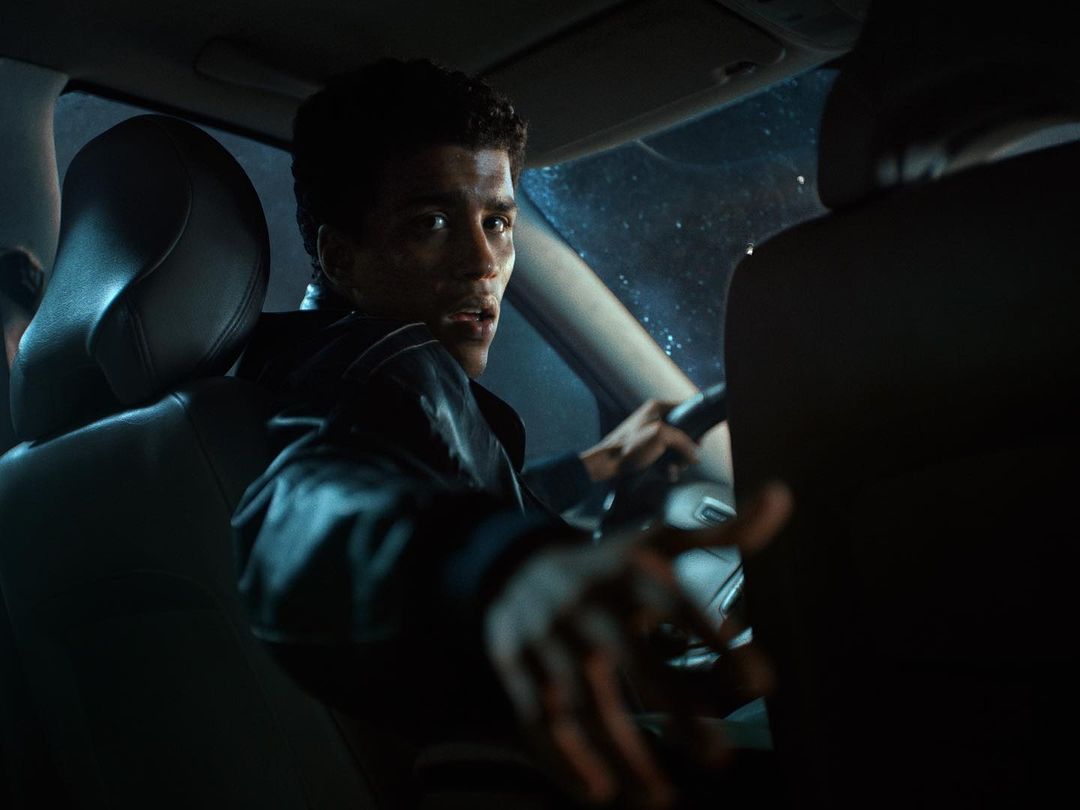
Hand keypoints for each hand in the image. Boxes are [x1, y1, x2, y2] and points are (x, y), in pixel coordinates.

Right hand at [483, 483, 791, 807]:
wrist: (514, 567)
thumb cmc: (608, 565)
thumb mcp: (659, 542)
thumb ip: (723, 532)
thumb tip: (784, 496)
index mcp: (627, 571)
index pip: (675, 604)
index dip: (713, 639)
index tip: (761, 681)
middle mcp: (586, 604)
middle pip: (629, 659)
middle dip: (673, 707)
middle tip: (720, 757)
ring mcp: (546, 639)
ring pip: (583, 702)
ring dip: (623, 752)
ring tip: (663, 796)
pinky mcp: (517, 669)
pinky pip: (539, 721)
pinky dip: (565, 760)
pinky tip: (600, 792)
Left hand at [579, 399, 700, 483]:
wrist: (607, 464)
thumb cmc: (629, 446)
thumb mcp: (661, 436)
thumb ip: (683, 441)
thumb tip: (696, 454)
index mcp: (657, 408)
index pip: (686, 409)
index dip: (696, 425)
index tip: (698, 440)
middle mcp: (655, 420)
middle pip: (683, 433)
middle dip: (685, 449)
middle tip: (684, 458)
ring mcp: (651, 436)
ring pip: (676, 448)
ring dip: (677, 461)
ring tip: (671, 468)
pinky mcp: (648, 451)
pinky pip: (666, 458)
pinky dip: (668, 467)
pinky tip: (666, 473)